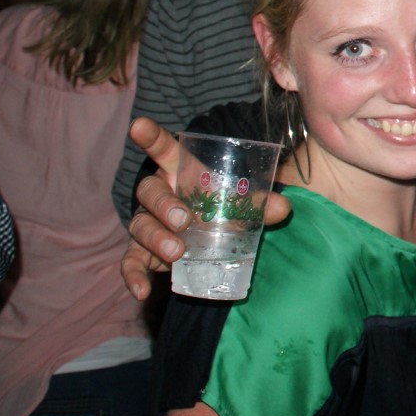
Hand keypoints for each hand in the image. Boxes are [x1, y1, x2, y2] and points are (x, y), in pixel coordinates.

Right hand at [120, 116, 291, 300]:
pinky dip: (133, 276)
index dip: (151, 137)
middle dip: (164, 204)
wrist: (210, 240)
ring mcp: (146, 223)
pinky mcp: (141, 252)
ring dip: (155, 238)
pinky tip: (141, 290)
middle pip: (149, 192)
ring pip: (140, 226)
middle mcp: (158, 195)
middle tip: (183, 220)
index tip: (138, 125)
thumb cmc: (221, 209)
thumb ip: (260, 204)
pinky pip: (131, 262)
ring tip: (176, 252)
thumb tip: (284, 209)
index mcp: (179, 172)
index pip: (163, 150)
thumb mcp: (241, 204)